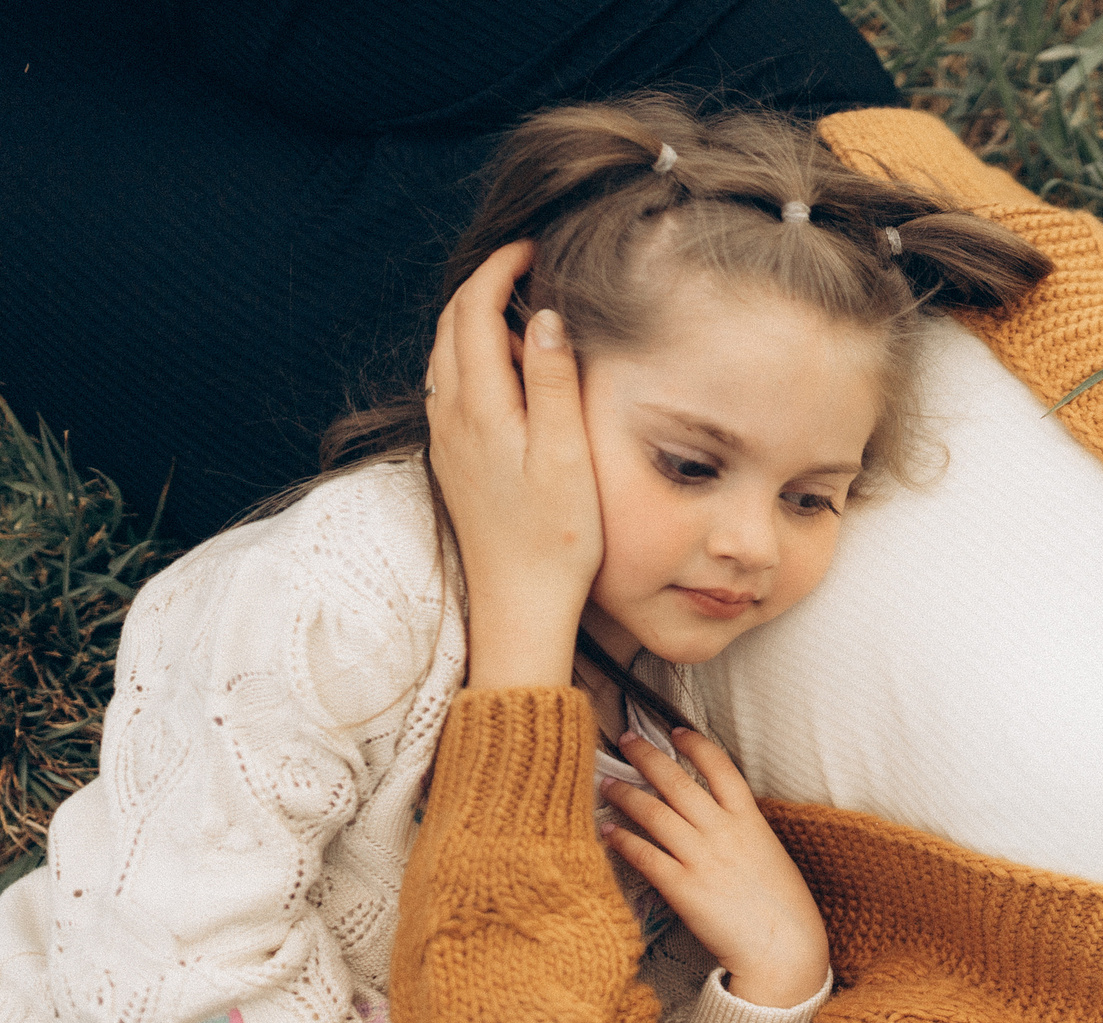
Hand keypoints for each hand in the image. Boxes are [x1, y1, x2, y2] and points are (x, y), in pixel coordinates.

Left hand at [425, 240, 603, 688]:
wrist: (520, 604)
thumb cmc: (555, 537)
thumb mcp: (567, 454)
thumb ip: (555, 380)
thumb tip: (545, 316)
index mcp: (479, 407)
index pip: (474, 312)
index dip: (498, 271)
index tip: (531, 250)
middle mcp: (450, 416)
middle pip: (451, 326)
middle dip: (483, 287)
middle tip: (528, 271)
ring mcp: (447, 439)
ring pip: (447, 356)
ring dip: (477, 323)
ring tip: (526, 318)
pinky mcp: (454, 460)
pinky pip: (452, 387)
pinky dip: (475, 359)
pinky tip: (511, 376)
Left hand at [601, 728, 831, 1008]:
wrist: (784, 948)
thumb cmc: (783, 906)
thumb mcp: (771, 854)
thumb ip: (743, 831)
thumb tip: (717, 817)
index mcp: (750, 820)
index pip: (719, 767)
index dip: (694, 744)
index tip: (675, 731)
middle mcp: (723, 832)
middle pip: (677, 780)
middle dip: (646, 755)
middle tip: (624, 739)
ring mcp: (702, 858)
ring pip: (654, 812)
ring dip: (626, 794)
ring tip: (607, 784)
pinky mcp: (683, 887)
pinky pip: (644, 854)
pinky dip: (622, 840)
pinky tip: (608, 831)